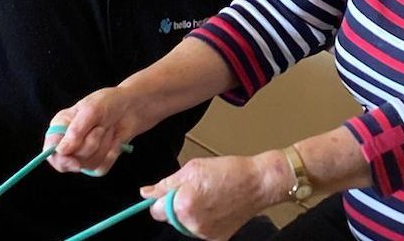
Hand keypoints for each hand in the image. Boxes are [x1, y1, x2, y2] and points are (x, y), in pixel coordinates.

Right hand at [46, 87, 143, 174]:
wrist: (131, 107)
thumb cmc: (108, 103)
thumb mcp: (91, 110)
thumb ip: (76, 130)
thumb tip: (61, 150)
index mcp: (60, 128)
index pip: (50, 152)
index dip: (61, 159)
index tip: (75, 161)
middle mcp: (68, 144)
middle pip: (72, 160)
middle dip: (91, 144)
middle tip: (100, 128)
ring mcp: (82, 155)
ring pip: (88, 164)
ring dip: (103, 146)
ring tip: (108, 129)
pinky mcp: (97, 162)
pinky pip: (101, 168)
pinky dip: (111, 154)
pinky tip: (115, 140)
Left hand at [141, 153, 288, 240]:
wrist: (258, 184)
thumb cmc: (228, 171)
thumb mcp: (192, 169)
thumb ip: (166, 184)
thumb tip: (145, 193)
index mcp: (182, 204)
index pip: (155, 210)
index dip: (163, 198)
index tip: (173, 191)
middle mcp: (191, 223)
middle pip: (170, 219)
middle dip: (177, 206)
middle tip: (196, 190)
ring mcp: (204, 234)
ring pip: (185, 225)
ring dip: (190, 213)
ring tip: (210, 197)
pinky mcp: (216, 239)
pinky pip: (200, 230)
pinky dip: (204, 220)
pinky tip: (217, 207)